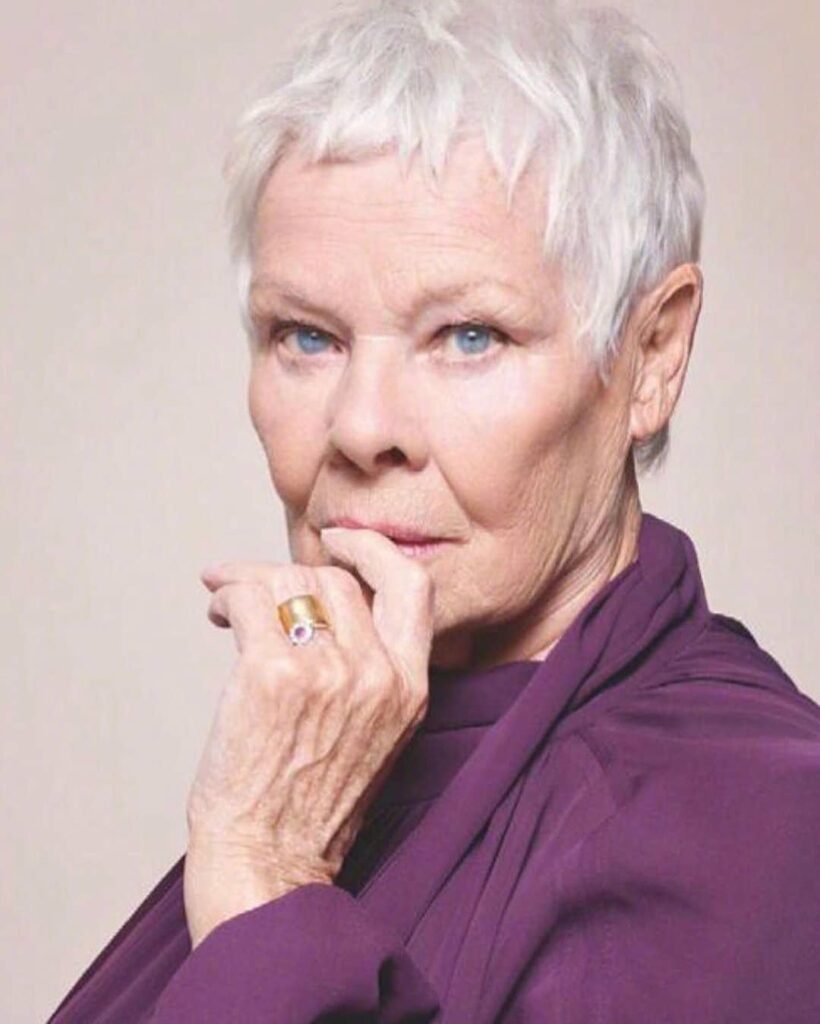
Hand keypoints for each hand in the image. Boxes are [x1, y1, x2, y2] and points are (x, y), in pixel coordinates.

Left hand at [184, 527, 434, 946]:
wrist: (269, 860)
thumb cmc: (311, 806)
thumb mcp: (377, 737)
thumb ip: (372, 672)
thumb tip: (326, 605)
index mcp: (409, 688)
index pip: (411, 587)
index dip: (374, 551)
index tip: (341, 541)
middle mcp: (376, 674)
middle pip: (335, 578)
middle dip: (289, 573)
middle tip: (256, 586)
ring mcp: (326, 671)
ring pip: (289, 580)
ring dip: (249, 581)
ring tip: (228, 600)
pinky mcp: (271, 672)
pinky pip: (247, 599)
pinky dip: (226, 594)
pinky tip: (216, 610)